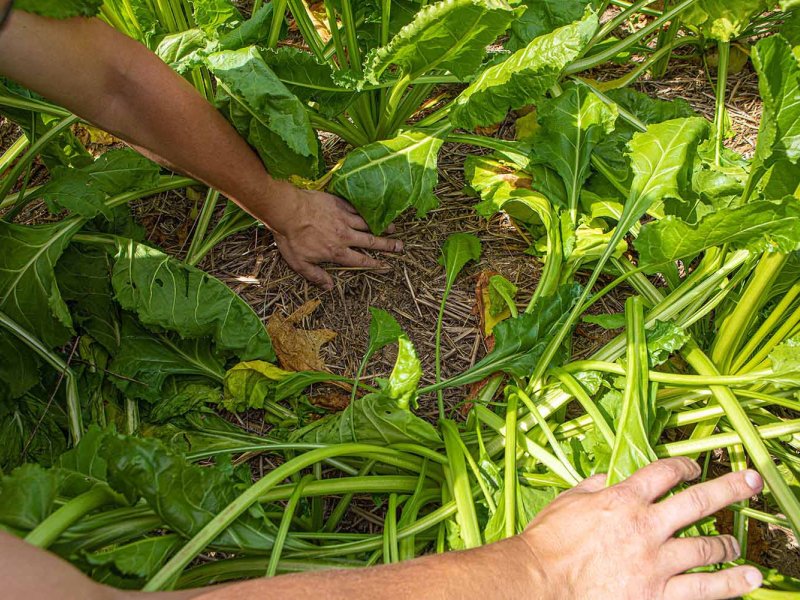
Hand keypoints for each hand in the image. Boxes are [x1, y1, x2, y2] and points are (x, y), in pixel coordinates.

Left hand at [269, 186, 403, 288]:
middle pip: (371, 241)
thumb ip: (316, 276)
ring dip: (381, 227)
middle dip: (387, 245)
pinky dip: (368, 211)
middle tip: (401, 247)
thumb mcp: (299, 263)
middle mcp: (345, 235)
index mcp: (336, 252)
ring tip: (394, 229)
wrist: (286, 210)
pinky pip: (358, 208)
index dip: (375, 264)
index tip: (386, 265)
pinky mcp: (339, 204)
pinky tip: (375, 211)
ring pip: (368, 224)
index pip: (360, 260)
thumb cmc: (290, 238)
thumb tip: (329, 287)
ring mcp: (343, 218)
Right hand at [519, 458, 763, 599]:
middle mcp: (646, 526)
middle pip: (697, 502)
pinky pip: (704, 589)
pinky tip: (748, 580)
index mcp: (623, 499)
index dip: (684, 466)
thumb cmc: (548, 541)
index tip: (694, 468)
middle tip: (750, 481)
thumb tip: (608, 478)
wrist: (541, 582)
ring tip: (738, 545)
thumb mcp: (567, 501)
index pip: (664, 473)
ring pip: (707, 547)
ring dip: (728, 544)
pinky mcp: (658, 594)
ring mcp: (655, 562)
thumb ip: (593, 486)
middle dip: (729, 488)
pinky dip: (730, 585)